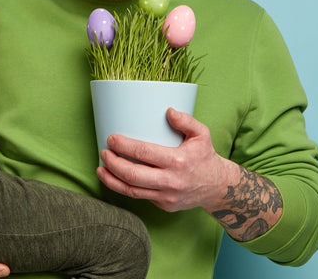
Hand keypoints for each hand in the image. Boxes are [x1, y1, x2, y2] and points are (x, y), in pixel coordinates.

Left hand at [97, 109, 283, 240]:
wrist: (217, 187)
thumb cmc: (206, 157)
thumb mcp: (202, 134)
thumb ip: (186, 121)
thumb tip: (168, 111)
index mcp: (178, 161)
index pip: (143, 153)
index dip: (123, 146)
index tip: (111, 138)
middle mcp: (170, 181)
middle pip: (132, 175)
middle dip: (112, 164)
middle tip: (103, 153)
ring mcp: (166, 197)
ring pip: (131, 191)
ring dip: (112, 180)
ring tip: (101, 169)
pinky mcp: (164, 205)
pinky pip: (140, 196)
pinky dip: (125, 187)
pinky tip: (116, 178)